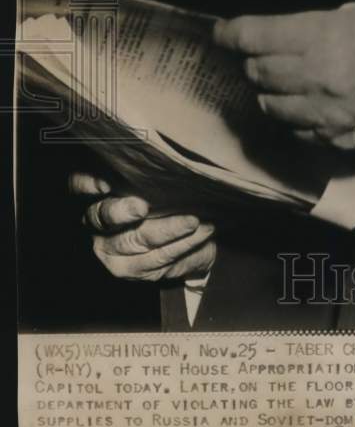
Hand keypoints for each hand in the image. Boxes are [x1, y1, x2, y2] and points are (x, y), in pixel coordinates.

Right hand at [70, 173, 216, 282]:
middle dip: (122, 212)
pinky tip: (203, 231)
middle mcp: (98, 225)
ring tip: (193, 220)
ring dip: (169, 230)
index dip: (88, 184)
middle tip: (143, 207)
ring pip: (138, 240)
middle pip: (103, 217)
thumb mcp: (155, 180)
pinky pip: (160, 258)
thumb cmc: (166, 197)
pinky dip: (184, 244)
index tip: (105, 182)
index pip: (80, 185)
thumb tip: (164, 156)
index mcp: (97, 195)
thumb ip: (148, 171)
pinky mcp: (134, 270)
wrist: (186, 236)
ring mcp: (113, 251)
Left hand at [214, 4, 354, 149]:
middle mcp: (315, 77)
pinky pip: (297, 132)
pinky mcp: (339, 139)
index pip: (255, 37)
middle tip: (259, 53)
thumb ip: (331, 24)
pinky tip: (305, 108)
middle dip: (253, 60)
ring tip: (280, 81)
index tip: (221, 32)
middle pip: (258, 72)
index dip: (231, 33)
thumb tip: (306, 32)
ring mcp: (325, 113)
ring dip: (269, 91)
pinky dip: (292, 119)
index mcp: (323, 37)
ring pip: (271, 106)